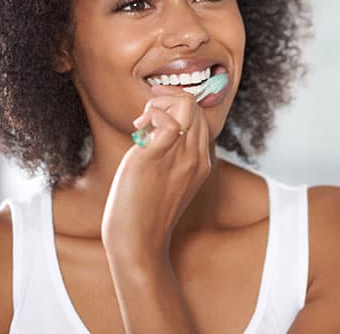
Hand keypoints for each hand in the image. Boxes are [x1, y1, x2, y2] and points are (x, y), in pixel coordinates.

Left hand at [101, 86, 211, 264]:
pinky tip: (139, 128)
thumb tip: (156, 127)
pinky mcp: (157, 157)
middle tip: (147, 113)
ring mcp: (180, 157)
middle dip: (169, 97)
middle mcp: (196, 156)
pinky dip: (153, 114)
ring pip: (186, 105)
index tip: (158, 106)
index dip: (179, 103)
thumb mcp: (168, 179)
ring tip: (143, 122)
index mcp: (201, 160)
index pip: (200, 115)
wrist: (138, 242)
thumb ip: (171, 154)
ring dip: (160, 103)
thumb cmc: (147, 209)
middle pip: (195, 105)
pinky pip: (166, 120)